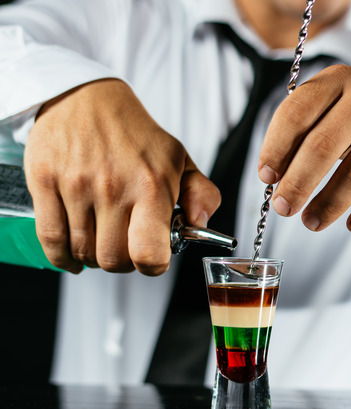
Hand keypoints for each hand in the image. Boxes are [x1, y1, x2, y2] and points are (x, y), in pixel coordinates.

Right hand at [24, 79, 220, 274]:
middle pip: (113, 260)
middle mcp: (112, 189)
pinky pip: (50, 240)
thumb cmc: (135, 134)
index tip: (153, 257)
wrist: (86, 97)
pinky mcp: (44, 182)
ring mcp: (75, 186)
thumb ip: (201, 194)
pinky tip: (74, 255)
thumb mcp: (180, 159)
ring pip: (82, 253)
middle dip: (123, 262)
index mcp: (150, 186)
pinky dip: (63, 257)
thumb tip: (201, 224)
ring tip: (102, 239)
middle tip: (126, 245)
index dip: (153, 265)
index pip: (149, 252)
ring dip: (93, 257)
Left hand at [258, 65, 350, 232]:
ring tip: (313, 222)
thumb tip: (275, 177)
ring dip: (330, 204)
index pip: (297, 112)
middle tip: (284, 208)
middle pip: (324, 146)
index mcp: (341, 78)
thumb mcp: (341, 105)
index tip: (266, 178)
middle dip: (298, 184)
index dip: (276, 148)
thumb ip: (309, 130)